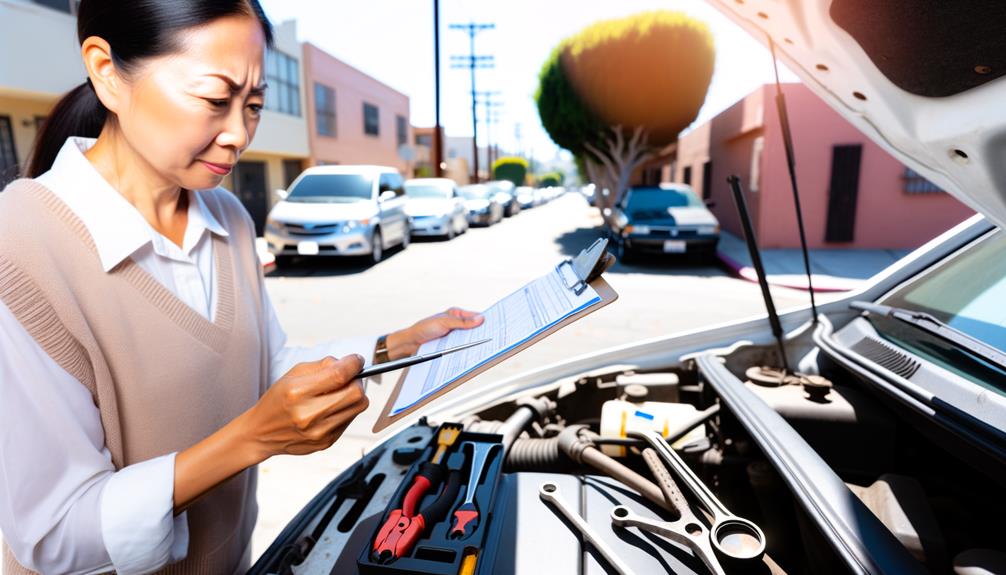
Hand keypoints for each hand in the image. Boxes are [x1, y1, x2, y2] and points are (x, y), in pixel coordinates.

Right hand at [243, 354, 368, 458]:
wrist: (261, 433)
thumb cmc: (278, 400)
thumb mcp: (293, 374)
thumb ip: (324, 366)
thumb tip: (350, 364)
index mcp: (297, 392)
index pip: (339, 375)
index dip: (353, 364)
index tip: (356, 360)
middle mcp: (308, 415)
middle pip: (356, 394)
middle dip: (356, 381)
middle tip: (347, 379)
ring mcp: (319, 432)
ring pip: (358, 407)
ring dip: (353, 396)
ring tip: (338, 394)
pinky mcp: (326, 443)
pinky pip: (350, 420)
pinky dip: (346, 410)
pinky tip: (330, 409)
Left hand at [385, 307, 484, 359]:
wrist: (411, 343)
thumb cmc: (424, 328)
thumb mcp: (444, 322)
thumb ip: (462, 322)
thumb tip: (480, 319)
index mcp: (457, 314)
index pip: (476, 316)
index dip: (485, 321)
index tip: (496, 325)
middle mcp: (457, 324)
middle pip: (474, 329)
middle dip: (482, 333)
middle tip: (493, 338)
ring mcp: (455, 335)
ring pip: (469, 339)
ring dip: (475, 343)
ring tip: (486, 347)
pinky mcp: (452, 346)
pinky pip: (463, 347)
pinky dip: (468, 350)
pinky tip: (473, 353)